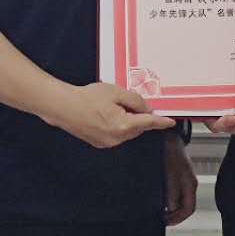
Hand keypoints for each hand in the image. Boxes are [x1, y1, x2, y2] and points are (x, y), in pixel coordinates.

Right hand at [44, 82, 174, 148]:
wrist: (64, 107)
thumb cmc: (87, 98)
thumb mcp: (115, 92)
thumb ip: (135, 100)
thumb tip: (146, 109)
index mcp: (122, 126)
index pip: (148, 123)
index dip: (161, 122)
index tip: (170, 122)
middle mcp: (116, 138)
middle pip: (138, 128)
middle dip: (140, 117)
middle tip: (130, 102)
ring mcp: (107, 143)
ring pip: (127, 132)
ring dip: (128, 121)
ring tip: (113, 105)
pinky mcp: (100, 143)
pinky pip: (117, 134)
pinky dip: (118, 125)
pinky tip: (107, 113)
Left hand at [162, 130, 197, 225]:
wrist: (166, 135)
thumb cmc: (168, 153)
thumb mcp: (169, 176)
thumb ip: (171, 194)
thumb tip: (170, 209)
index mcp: (190, 184)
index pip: (188, 209)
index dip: (177, 219)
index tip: (165, 221)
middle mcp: (189, 182)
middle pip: (184, 206)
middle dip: (174, 214)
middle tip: (162, 218)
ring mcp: (183, 177)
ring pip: (179, 198)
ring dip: (170, 206)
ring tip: (159, 209)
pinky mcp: (177, 173)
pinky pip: (175, 190)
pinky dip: (168, 197)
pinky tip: (158, 195)